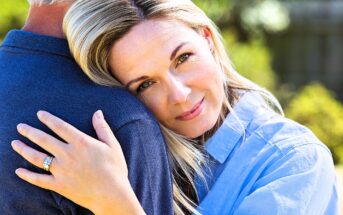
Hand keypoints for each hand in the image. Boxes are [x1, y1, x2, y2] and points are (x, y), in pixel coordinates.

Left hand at [11, 110, 144, 214]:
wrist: (112, 194)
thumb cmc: (115, 169)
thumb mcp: (112, 145)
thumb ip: (102, 128)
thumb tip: (97, 112)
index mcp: (81, 142)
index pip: (60, 126)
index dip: (48, 119)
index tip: (39, 114)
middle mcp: (68, 154)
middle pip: (44, 140)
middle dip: (30, 132)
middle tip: (20, 126)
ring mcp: (61, 170)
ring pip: (37, 157)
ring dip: (24, 149)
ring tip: (15, 143)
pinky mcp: (58, 185)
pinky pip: (38, 179)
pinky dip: (27, 175)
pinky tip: (18, 171)